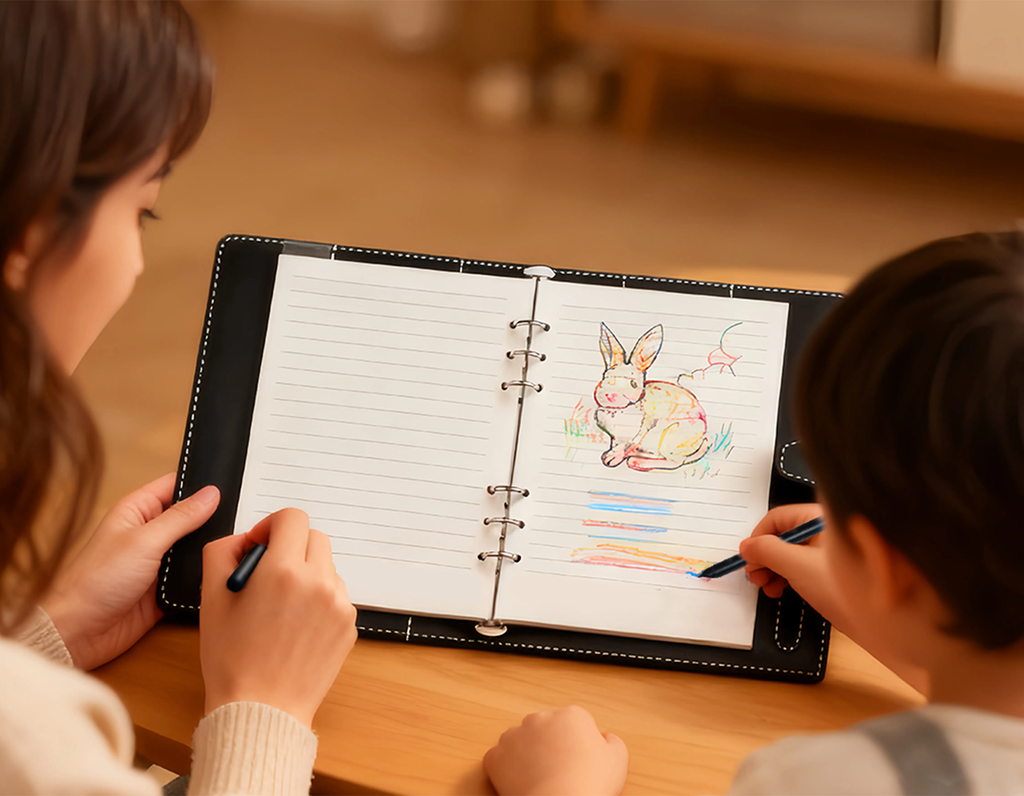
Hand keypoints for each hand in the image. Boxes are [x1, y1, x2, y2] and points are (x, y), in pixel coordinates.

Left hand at [41, 474, 219, 670]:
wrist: (80, 633)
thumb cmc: (95, 582)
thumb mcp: (144, 541)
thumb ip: (181, 517)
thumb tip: (210, 494)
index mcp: (137, 511)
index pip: (174, 486)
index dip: (199, 484)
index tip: (229, 486)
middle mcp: (148, 533)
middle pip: (189, 517)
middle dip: (212, 519)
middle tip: (240, 518)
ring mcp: (156, 561)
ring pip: (194, 547)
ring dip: (208, 549)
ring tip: (234, 545)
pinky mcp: (163, 588)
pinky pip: (192, 576)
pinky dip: (203, 576)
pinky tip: (220, 572)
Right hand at [199, 508, 356, 726]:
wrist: (261, 711)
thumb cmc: (232, 660)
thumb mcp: (211, 599)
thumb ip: (223, 553)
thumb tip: (244, 540)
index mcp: (284, 571)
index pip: (292, 518)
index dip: (271, 526)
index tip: (260, 546)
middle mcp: (319, 582)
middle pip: (314, 538)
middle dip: (290, 547)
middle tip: (268, 573)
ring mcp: (339, 605)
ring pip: (327, 567)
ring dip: (306, 573)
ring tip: (281, 606)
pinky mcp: (349, 626)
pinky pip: (336, 595)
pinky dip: (318, 599)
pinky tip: (296, 626)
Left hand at [484, 706, 627, 795]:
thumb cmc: (589, 784)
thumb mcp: (618, 759)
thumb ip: (612, 741)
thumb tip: (605, 738)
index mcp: (571, 715)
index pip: (574, 722)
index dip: (578, 742)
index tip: (580, 759)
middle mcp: (540, 718)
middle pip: (546, 728)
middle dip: (551, 743)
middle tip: (561, 770)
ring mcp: (514, 735)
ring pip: (521, 740)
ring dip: (527, 753)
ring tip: (541, 777)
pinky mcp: (495, 756)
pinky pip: (499, 758)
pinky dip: (507, 769)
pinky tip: (522, 782)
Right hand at [740, 504, 848, 630]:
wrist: (884, 625)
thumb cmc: (848, 590)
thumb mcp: (798, 566)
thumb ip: (767, 551)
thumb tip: (747, 547)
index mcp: (821, 519)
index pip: (778, 518)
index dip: (759, 537)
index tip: (748, 557)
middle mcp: (825, 531)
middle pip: (782, 536)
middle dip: (764, 556)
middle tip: (755, 576)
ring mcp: (828, 552)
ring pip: (789, 553)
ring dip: (772, 569)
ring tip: (767, 587)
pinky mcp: (830, 572)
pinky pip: (800, 566)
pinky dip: (786, 577)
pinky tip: (781, 589)